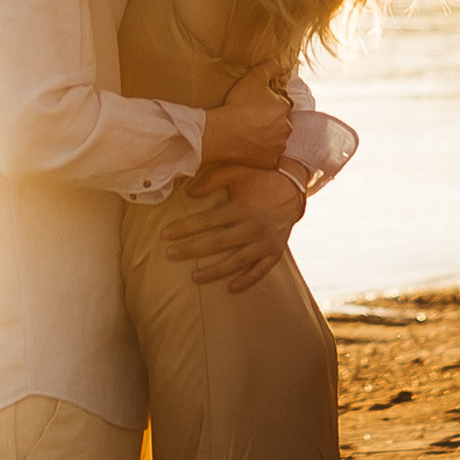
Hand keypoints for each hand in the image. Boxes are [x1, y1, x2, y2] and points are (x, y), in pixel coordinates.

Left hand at [164, 164, 303, 292]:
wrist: (294, 188)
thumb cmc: (261, 177)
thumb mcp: (237, 171)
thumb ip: (212, 179)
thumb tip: (189, 193)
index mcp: (242, 207)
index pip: (207, 220)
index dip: (185, 228)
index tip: (165, 234)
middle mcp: (254, 227)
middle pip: (217, 243)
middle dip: (191, 250)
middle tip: (170, 254)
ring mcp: (266, 242)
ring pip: (236, 262)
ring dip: (214, 271)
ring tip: (194, 277)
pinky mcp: (275, 252)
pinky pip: (261, 271)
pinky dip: (247, 281)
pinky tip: (231, 288)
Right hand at [196, 60, 291, 173]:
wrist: (225, 132)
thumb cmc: (239, 105)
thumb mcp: (254, 78)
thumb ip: (270, 67)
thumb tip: (281, 63)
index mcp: (284, 108)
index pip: (282, 105)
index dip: (269, 105)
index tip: (256, 107)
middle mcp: (286, 128)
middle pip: (281, 124)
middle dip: (271, 123)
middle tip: (252, 121)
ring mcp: (278, 147)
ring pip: (276, 141)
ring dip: (267, 139)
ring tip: (249, 136)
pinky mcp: (269, 161)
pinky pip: (268, 158)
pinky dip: (261, 155)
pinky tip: (249, 150)